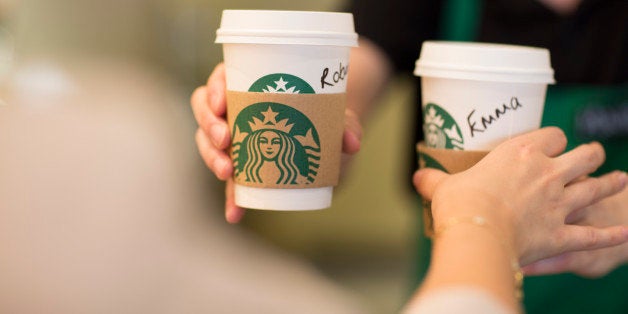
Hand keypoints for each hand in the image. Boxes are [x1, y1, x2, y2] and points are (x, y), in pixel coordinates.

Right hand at [191, 63, 362, 222]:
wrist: (325, 144)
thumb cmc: (323, 116)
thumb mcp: (336, 116)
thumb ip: (347, 124)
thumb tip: (351, 142)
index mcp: (249, 85)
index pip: (220, 79)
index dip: (213, 90)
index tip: (221, 103)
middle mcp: (234, 111)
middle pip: (205, 112)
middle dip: (209, 126)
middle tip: (226, 140)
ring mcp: (233, 140)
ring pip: (208, 144)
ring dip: (211, 158)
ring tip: (227, 172)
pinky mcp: (240, 168)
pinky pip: (229, 182)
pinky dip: (231, 199)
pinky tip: (235, 213)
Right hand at [413, 127, 627, 265]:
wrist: (476, 234)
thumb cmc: (459, 204)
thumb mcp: (444, 187)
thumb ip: (434, 180)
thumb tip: (417, 178)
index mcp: (522, 154)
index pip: (553, 136)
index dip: (556, 140)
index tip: (552, 146)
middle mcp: (549, 174)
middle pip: (585, 155)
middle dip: (592, 155)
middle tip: (592, 157)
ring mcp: (560, 204)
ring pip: (599, 188)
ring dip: (612, 183)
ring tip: (621, 179)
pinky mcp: (563, 233)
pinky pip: (595, 234)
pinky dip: (612, 235)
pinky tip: (625, 232)